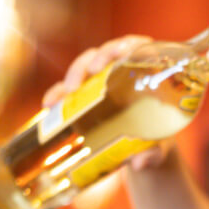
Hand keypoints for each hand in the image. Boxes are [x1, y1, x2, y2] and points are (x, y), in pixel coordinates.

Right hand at [42, 34, 174, 170]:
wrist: (144, 153)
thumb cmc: (158, 142)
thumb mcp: (160, 149)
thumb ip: (154, 154)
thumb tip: (140, 162)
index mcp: (148, 75)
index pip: (138, 47)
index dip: (128, 45)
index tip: (121, 54)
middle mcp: (123, 72)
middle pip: (108, 52)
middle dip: (95, 58)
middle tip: (91, 71)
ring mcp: (102, 83)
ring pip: (86, 66)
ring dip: (74, 73)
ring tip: (67, 92)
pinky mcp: (86, 97)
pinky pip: (69, 89)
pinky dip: (58, 94)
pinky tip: (49, 104)